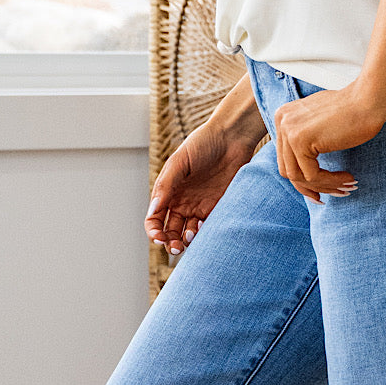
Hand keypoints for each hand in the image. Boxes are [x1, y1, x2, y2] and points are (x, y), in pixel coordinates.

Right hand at [145, 118, 258, 255]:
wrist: (232, 137)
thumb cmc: (203, 143)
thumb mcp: (179, 162)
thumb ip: (166, 186)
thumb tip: (153, 211)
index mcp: (168, 192)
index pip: (154, 219)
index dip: (153, 232)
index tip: (159, 237)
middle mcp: (182, 202)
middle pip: (170, 232)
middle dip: (170, 243)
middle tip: (176, 247)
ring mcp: (200, 206)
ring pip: (188, 234)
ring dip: (186, 242)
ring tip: (191, 236)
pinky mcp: (218, 207)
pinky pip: (209, 228)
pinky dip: (204, 235)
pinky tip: (204, 228)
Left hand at [274, 83, 385, 202]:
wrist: (369, 99)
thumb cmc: (353, 111)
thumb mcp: (321, 124)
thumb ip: (307, 140)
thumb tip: (303, 173)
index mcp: (284, 116)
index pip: (286, 158)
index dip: (304, 179)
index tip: (322, 191)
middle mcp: (281, 121)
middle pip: (288, 169)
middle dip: (312, 187)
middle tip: (336, 193)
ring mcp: (288, 129)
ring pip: (298, 176)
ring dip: (324, 186)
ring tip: (346, 186)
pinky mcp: (300, 139)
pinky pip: (312, 175)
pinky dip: (331, 181)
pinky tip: (348, 178)